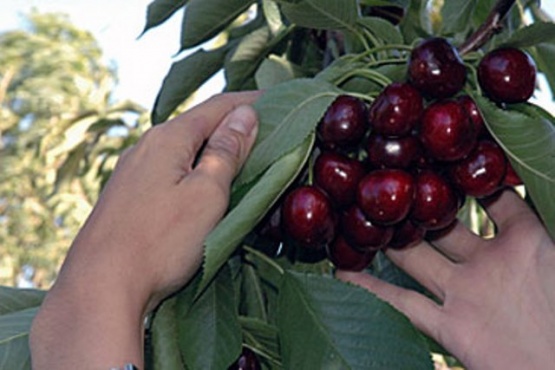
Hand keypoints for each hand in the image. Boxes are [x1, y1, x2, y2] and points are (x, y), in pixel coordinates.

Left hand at [30, 91, 260, 368]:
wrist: (100, 287)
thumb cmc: (161, 241)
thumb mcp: (207, 194)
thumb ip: (226, 152)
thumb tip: (244, 115)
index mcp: (168, 139)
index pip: (218, 106)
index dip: (250, 101)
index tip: (280, 99)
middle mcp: (145, 147)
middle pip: (198, 125)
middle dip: (233, 124)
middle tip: (268, 129)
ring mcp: (132, 172)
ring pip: (182, 150)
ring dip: (213, 148)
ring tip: (241, 155)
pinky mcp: (127, 197)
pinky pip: (169, 171)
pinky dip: (194, 169)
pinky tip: (203, 183)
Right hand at [337, 190, 554, 368]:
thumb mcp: (553, 249)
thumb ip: (536, 212)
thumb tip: (519, 171)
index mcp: (523, 242)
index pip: (495, 198)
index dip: (473, 178)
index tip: (447, 158)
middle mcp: (487, 263)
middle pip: (441, 224)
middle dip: (415, 204)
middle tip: (385, 183)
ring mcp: (466, 294)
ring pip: (416, 256)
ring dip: (388, 240)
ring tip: (356, 217)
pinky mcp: (451, 329)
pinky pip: (403, 303)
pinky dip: (370, 290)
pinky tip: (342, 275)